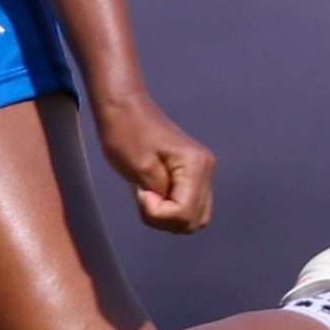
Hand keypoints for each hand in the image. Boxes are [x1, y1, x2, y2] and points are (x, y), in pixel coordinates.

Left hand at [93, 91, 214, 234]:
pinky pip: (187, 206)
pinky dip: (169, 209)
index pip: (184, 213)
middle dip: (164, 217)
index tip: (142, 192)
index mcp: (196, 165)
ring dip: (166, 216)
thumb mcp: (140, 168)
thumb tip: (174, 213)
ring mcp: (202, 173)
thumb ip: (160, 197)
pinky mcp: (193, 176)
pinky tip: (152, 192)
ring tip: (147, 193)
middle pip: (193, 220)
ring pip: (193, 218)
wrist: (123, 108)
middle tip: (144, 194)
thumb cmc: (126, 132)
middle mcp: (206, 170)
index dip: (158, 212)